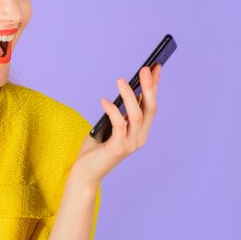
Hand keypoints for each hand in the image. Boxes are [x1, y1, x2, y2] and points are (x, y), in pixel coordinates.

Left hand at [72, 64, 161, 185]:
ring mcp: (130, 144)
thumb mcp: (108, 126)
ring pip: (137, 116)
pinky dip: (113, 111)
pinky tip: (104, 100)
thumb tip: (122, 89)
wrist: (84, 173)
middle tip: (145, 68)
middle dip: (149, 87)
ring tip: (120, 80)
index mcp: (139, 131)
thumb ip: (117, 112)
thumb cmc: (95, 148)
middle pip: (149, 109)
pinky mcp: (118, 149)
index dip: (154, 86)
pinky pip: (119, 126)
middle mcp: (139, 138)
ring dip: (130, 96)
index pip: (150, 105)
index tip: (155, 66)